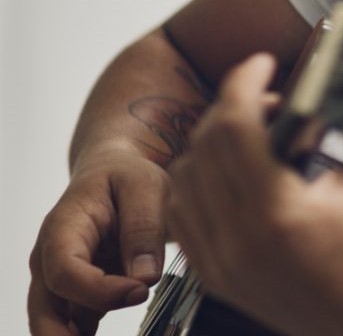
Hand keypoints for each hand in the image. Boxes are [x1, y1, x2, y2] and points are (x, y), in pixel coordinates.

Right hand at [27, 146, 167, 335]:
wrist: (114, 174)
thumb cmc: (127, 176)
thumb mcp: (146, 186)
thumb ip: (144, 228)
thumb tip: (144, 278)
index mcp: (63, 230)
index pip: (65, 271)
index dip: (98, 290)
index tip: (139, 292)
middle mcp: (51, 260)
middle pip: (45, 310)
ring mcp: (60, 281)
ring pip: (57, 323)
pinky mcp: (78, 295)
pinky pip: (78, 324)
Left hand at [166, 53, 342, 335]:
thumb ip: (341, 129)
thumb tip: (317, 89)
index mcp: (279, 214)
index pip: (234, 128)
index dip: (243, 83)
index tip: (260, 63)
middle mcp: (239, 242)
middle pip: (203, 148)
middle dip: (231, 108)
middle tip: (269, 99)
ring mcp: (222, 265)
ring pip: (181, 181)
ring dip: (209, 146)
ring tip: (250, 137)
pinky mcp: (217, 278)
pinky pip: (181, 218)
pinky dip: (196, 185)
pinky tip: (229, 174)